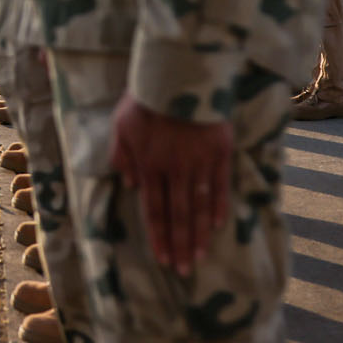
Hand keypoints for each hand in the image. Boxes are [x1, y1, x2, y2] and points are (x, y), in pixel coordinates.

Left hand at [110, 91, 233, 275]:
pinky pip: (219, 184)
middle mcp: (173, 168)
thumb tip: (129, 185)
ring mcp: (198, 161)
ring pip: (198, 205)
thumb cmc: (147, 97)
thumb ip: (123, 156)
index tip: (161, 258)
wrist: (179, 72)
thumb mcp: (122, 124)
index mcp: (148, 164)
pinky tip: (218, 225)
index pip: (153, 208)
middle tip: (183, 270)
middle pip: (176, 214)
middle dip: (178, 244)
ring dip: (198, 233)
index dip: (158, 235)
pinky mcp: (219, 150)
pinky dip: (218, 205)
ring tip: (199, 257)